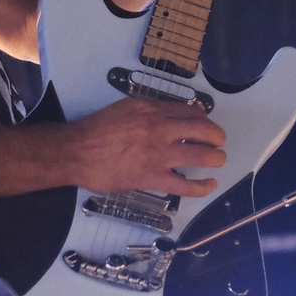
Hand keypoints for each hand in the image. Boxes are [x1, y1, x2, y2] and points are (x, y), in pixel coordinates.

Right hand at [67, 97, 226, 197]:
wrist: (77, 151)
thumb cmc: (96, 129)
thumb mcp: (125, 108)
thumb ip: (149, 112)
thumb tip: (168, 118)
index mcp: (153, 110)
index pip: (191, 112)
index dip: (204, 119)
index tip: (205, 126)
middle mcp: (161, 129)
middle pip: (204, 130)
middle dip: (216, 137)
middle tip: (218, 142)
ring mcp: (159, 154)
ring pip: (201, 156)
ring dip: (215, 158)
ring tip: (218, 160)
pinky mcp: (152, 178)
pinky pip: (185, 185)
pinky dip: (202, 187)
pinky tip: (209, 185)